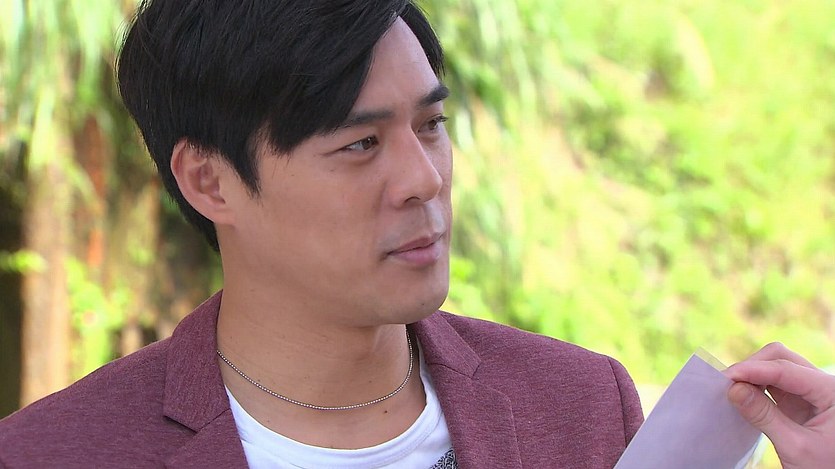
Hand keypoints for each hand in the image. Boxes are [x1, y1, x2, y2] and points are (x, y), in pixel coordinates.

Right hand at [724, 342, 834, 468]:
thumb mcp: (795, 447)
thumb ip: (764, 416)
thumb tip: (733, 389)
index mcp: (833, 392)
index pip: (787, 369)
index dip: (754, 369)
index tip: (726, 377)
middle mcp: (824, 386)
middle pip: (783, 359)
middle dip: (754, 366)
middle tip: (728, 383)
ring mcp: (812, 392)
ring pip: (778, 367)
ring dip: (754, 374)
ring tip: (733, 389)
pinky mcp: (801, 401)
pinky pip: (776, 382)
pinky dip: (757, 385)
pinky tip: (743, 394)